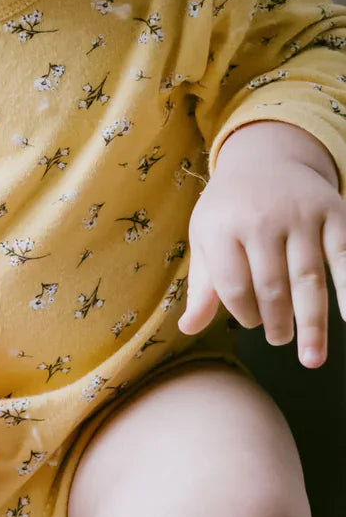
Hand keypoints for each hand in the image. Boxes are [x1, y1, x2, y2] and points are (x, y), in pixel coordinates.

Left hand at [179, 122, 345, 367]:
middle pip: (271, 286)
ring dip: (312, 323)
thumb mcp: (206, 238)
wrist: (263, 159)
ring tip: (311, 357)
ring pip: (308, 279)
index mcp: (221, 226)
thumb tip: (187, 328)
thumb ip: (202, 285)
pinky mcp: (333, 212)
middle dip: (277, 322)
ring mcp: (298, 215)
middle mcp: (260, 219)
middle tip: (278, 339)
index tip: (251, 322)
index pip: (233, 285)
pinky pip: (344, 257)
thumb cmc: (229, 210)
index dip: (243, 313)